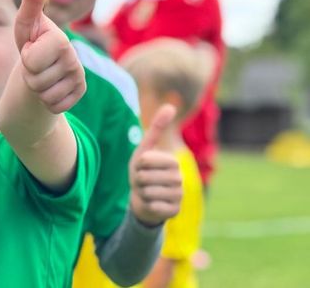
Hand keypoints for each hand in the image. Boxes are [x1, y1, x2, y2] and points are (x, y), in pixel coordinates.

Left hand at [14, 0, 85, 113]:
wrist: (40, 71)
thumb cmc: (31, 43)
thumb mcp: (25, 24)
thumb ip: (31, 1)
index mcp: (59, 39)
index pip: (32, 60)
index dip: (27, 57)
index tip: (32, 47)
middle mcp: (74, 56)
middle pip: (36, 79)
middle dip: (29, 75)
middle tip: (34, 65)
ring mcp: (79, 75)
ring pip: (45, 94)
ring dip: (37, 88)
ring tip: (40, 75)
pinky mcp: (79, 92)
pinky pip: (54, 106)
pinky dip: (47, 101)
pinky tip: (50, 88)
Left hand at [130, 104, 182, 226]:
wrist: (143, 199)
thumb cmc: (143, 172)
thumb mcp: (145, 150)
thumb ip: (156, 129)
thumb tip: (170, 106)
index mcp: (173, 162)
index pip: (146, 160)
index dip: (139, 164)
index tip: (142, 167)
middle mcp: (180, 178)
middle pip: (145, 177)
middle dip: (138, 179)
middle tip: (142, 181)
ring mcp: (179, 195)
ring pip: (148, 192)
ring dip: (141, 193)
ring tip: (146, 191)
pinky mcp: (174, 211)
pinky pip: (153, 206)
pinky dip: (146, 204)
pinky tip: (151, 203)